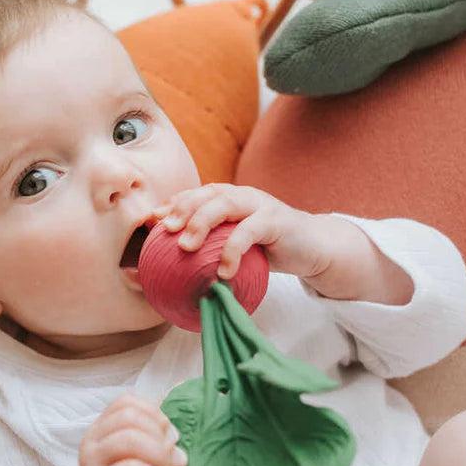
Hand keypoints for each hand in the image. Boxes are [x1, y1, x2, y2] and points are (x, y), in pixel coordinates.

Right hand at [79, 392, 187, 465]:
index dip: (157, 417)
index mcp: (104, 426)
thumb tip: (188, 391)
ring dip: (158, 460)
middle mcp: (91, 442)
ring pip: (131, 440)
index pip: (128, 402)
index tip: (168, 441)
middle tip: (170, 465)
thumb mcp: (158, 448)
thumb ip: (165, 425)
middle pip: (132, 419)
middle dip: (161, 440)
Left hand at [151, 183, 334, 281]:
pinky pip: (249, 231)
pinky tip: (223, 272)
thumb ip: (212, 249)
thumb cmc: (270, 250)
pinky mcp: (277, 221)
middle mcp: (243, 195)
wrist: (314, 248)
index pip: (197, 194)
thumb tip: (174, 266)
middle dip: (182, 209)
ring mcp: (260, 205)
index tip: (152, 222)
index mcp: (231, 198)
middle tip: (164, 231)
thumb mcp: (237, 247)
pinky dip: (233, 250)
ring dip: (201, 223)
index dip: (173, 204)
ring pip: (225, 204)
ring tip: (186, 247)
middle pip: (207, 194)